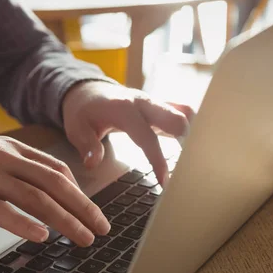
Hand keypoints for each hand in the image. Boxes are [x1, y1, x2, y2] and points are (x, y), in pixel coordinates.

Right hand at [0, 132, 109, 245]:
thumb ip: (18, 169)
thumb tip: (48, 189)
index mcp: (12, 150)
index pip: (56, 169)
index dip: (79, 191)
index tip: (93, 211)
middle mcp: (3, 159)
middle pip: (53, 184)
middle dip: (82, 207)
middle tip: (101, 228)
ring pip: (34, 198)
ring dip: (63, 220)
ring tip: (81, 238)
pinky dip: (22, 223)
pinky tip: (40, 236)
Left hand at [62, 81, 193, 185]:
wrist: (88, 91)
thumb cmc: (83, 112)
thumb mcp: (76, 129)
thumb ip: (87, 146)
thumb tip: (93, 163)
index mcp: (124, 109)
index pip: (147, 138)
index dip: (158, 161)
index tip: (165, 181)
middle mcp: (144, 103)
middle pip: (176, 119)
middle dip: (187, 144)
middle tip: (188, 171)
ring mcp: (155, 102)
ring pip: (185, 114)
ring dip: (193, 136)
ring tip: (195, 163)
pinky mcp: (160, 105)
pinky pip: (184, 111)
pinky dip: (192, 126)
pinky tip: (196, 146)